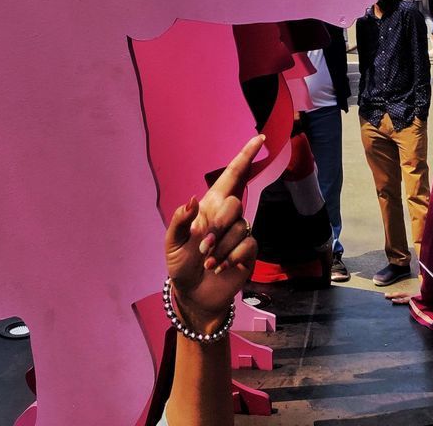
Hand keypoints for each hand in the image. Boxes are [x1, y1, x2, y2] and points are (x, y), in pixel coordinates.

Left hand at [165, 135, 261, 333]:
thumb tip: (193, 200)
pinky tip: (220, 269)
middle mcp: (228, 216)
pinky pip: (247, 247)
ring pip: (240, 229)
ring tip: (208, 263)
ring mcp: (240, 233)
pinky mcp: (249, 252)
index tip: (260, 138)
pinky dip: (231, 259)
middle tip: (203, 247)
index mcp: (210, 205)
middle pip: (235, 204)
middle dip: (219, 226)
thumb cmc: (180, 263)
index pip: (232, 175)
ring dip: (221, 249)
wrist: (193, 294)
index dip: (246, 156)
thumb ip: (180, 220)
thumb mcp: (172, 243)